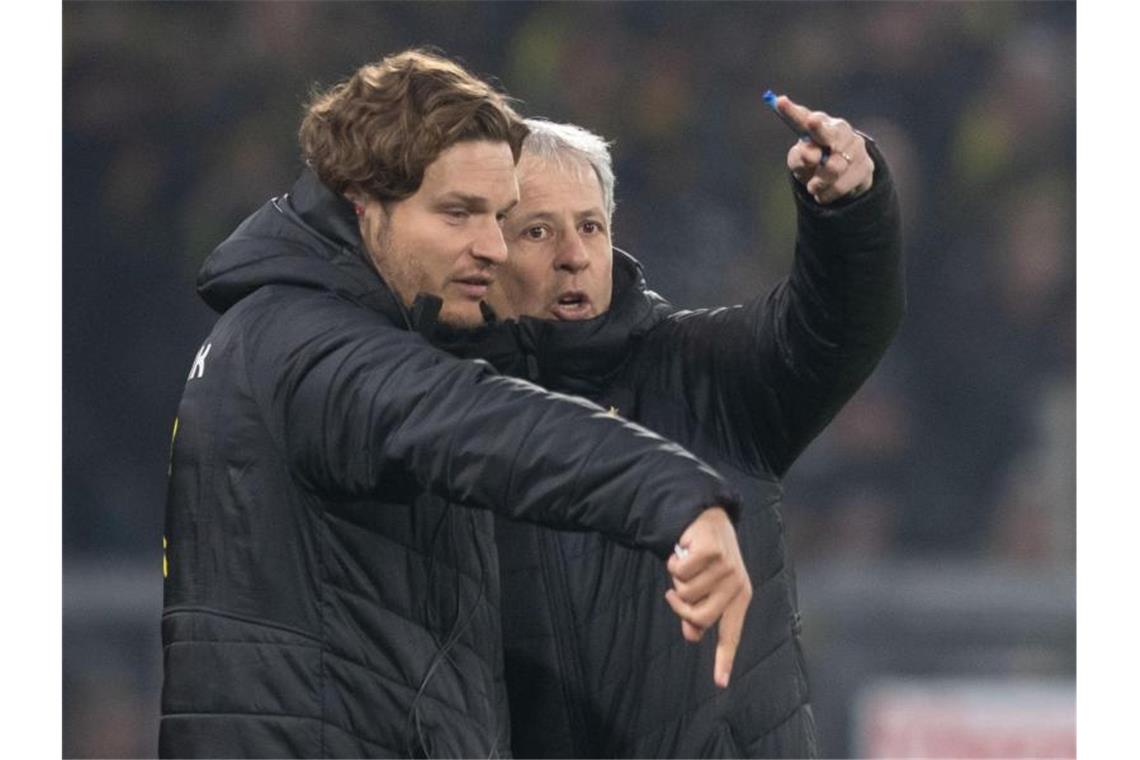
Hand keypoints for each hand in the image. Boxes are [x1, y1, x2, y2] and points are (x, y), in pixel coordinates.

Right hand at [664, 506, 751, 687]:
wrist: (706, 516)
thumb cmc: (705, 557)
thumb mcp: (705, 587)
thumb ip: (698, 613)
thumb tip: (692, 636)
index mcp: (739, 597)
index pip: (731, 633)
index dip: (723, 658)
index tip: (720, 683)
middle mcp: (736, 584)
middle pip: (699, 617)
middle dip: (680, 606)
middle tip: (673, 591)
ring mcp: (727, 567)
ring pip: (686, 592)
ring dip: (676, 578)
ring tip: (685, 564)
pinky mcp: (713, 551)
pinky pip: (680, 571)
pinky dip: (673, 561)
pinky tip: (682, 551)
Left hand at [777, 95, 874, 204]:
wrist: (840, 179)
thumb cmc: (813, 164)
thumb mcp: (799, 162)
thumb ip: (799, 158)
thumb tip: (810, 154)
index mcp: (817, 124)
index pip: (801, 117)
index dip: (791, 111)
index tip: (780, 102)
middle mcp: (838, 129)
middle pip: (827, 132)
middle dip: (818, 130)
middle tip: (811, 131)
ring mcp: (855, 145)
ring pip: (833, 167)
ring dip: (819, 182)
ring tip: (814, 186)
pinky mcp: (866, 164)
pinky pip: (841, 185)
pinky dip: (828, 193)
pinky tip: (824, 191)